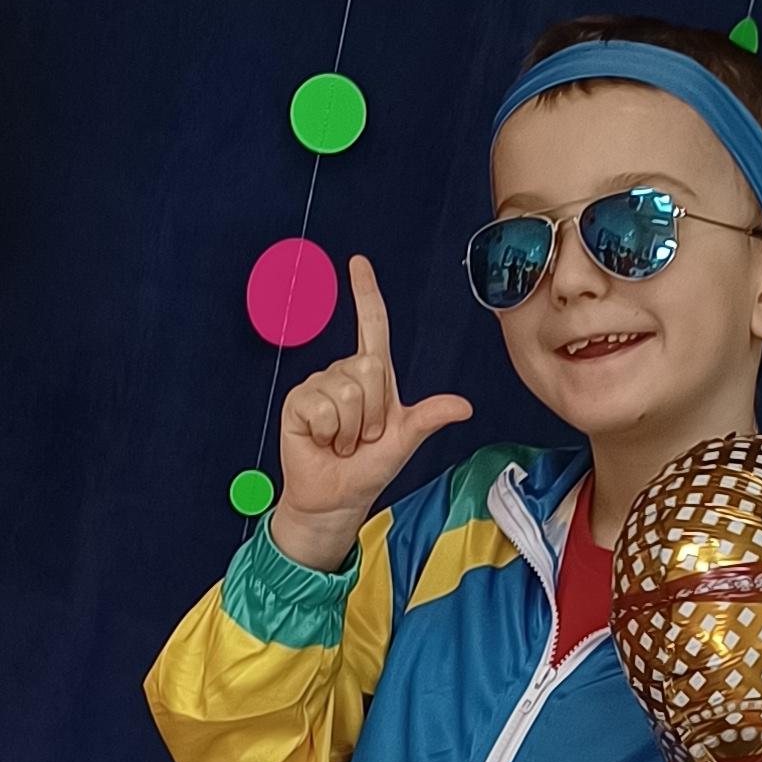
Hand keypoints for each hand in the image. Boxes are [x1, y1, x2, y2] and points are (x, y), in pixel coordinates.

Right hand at [270, 256, 471, 570]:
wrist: (336, 499)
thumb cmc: (369, 469)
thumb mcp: (405, 441)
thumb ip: (429, 417)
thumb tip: (463, 406)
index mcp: (373, 377)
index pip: (371, 324)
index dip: (365, 293)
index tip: (358, 263)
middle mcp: (344, 375)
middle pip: (368, 368)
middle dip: (372, 413)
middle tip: (362, 437)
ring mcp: (318, 386)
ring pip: (347, 392)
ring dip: (351, 429)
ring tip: (343, 443)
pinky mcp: (298, 403)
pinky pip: (324, 407)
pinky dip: (330, 432)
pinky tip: (322, 442)